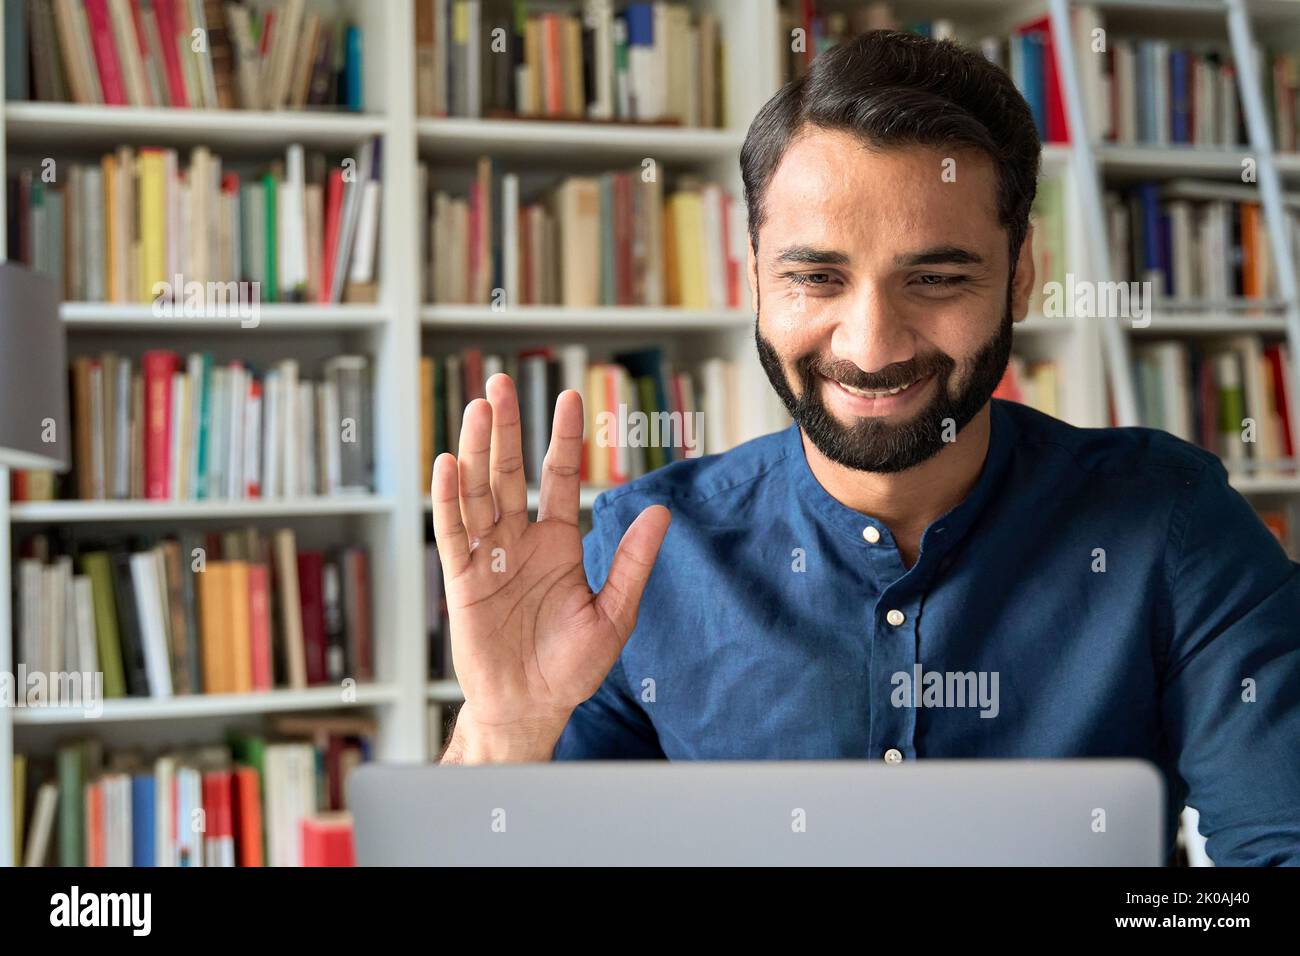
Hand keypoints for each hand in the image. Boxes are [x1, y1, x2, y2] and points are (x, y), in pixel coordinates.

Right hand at [432, 373, 670, 761]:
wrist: (531, 707)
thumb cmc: (573, 666)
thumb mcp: (613, 613)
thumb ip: (632, 562)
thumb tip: (662, 512)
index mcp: (558, 542)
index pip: (560, 478)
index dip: (564, 439)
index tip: (570, 396)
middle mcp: (520, 540)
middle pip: (509, 472)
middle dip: (506, 428)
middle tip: (500, 383)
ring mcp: (488, 556)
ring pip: (479, 492)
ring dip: (477, 450)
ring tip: (479, 408)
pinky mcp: (462, 579)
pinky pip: (452, 532)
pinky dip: (449, 498)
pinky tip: (449, 463)